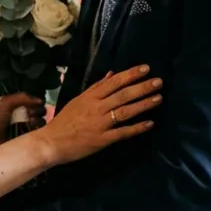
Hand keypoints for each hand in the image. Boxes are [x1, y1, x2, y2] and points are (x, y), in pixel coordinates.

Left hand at [0, 93, 46, 153]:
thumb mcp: (5, 102)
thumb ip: (21, 97)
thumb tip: (40, 101)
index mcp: (19, 109)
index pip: (36, 105)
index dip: (36, 105)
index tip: (31, 107)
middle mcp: (25, 120)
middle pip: (41, 114)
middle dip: (38, 113)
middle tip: (29, 116)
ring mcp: (27, 132)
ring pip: (42, 125)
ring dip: (38, 123)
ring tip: (29, 124)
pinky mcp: (28, 144)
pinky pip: (39, 137)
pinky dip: (38, 134)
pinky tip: (29, 132)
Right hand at [36, 64, 161, 164]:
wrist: (52, 142)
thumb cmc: (65, 120)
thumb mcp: (79, 100)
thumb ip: (96, 87)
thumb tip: (113, 73)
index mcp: (90, 97)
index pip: (114, 82)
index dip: (131, 74)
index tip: (146, 68)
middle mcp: (97, 108)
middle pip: (123, 95)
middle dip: (142, 87)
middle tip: (159, 82)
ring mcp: (100, 124)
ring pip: (125, 111)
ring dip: (143, 104)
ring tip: (158, 98)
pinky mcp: (102, 140)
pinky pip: (122, 132)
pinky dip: (137, 128)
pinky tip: (150, 123)